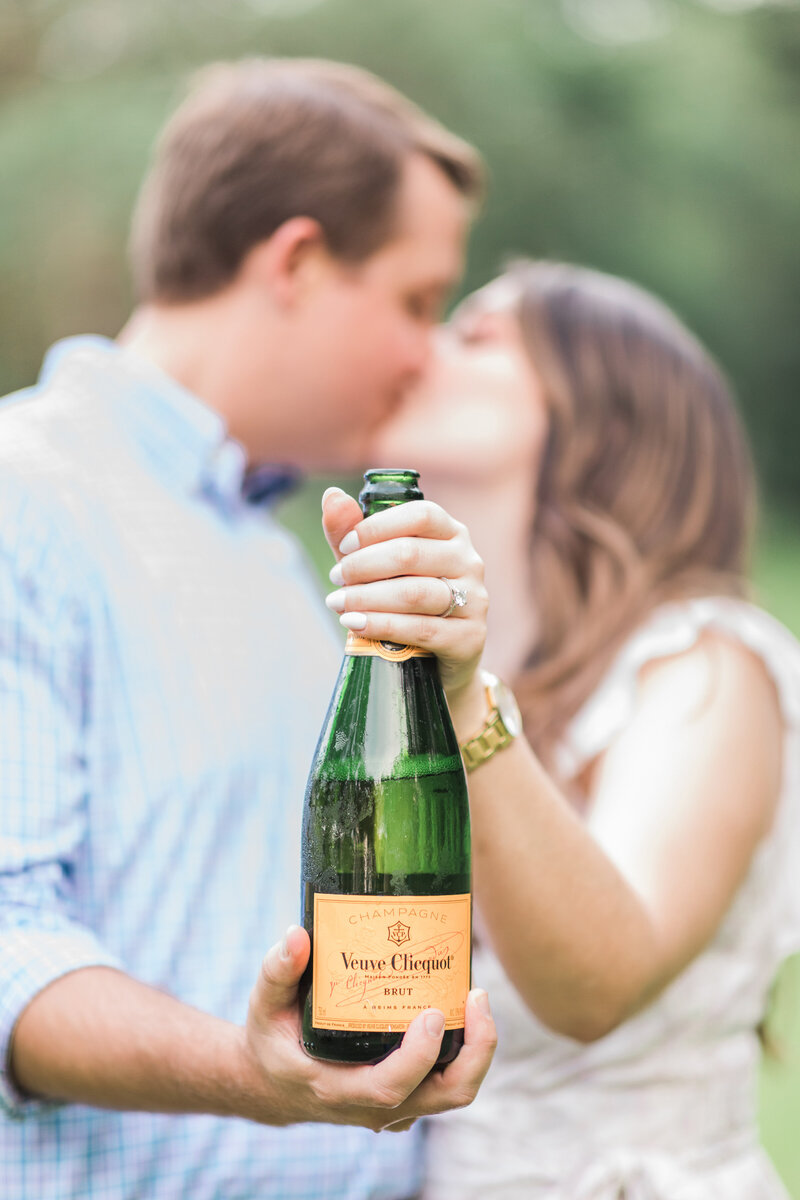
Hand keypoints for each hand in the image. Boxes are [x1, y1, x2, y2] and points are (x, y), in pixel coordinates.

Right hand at [242, 925, 496, 1130]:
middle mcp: (371, 1107)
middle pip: (443, 1096)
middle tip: (476, 996)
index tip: (431, 1013)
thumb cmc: (272, 1039)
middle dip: (474, 1052)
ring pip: (453, 1093)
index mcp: (336, 1088)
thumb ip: (277, 971)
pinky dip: (464, 1054)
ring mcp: (393, 1109)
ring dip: (476, 1051)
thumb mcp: (264, 1004)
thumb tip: (297, 935)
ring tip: (476, 998)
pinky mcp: (405, 1100)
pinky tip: (461, 1010)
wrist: (272, 1083)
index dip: (417, 1057)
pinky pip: (446, 1085)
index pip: (389, 1088)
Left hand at [320, 487, 487, 699]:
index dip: (378, 527)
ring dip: (367, 597)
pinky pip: (421, 629)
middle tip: (335, 578)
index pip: (421, 515)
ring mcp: (475, 600)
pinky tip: (355, 624)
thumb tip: (330, 496)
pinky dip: (381, 625)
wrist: (436, 661)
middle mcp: (469, 562)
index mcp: (451, 534)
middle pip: (412, 553)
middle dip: (363, 565)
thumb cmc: (402, 603)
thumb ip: (351, 533)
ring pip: (415, 593)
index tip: (344, 546)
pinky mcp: (470, 637)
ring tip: (338, 603)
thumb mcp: (373, 566)